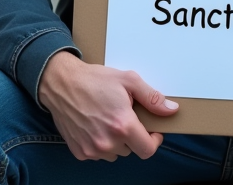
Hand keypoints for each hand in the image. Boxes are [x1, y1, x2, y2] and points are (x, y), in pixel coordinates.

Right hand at [37, 51, 178, 161]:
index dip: (153, 141)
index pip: (147, 150)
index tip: (151, 131)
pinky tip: (95, 125)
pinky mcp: (80, 152)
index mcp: (123, 126)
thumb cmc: (94, 80)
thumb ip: (152, 98)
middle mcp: (107, 142)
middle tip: (124, 116)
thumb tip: (171, 110)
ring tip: (107, 119)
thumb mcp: (128, 80)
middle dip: (132, 136)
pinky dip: (100, 143)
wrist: (61, 84)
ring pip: (115, 153)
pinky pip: (98, 154)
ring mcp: (92, 149)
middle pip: (131, 149)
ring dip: (116, 141)